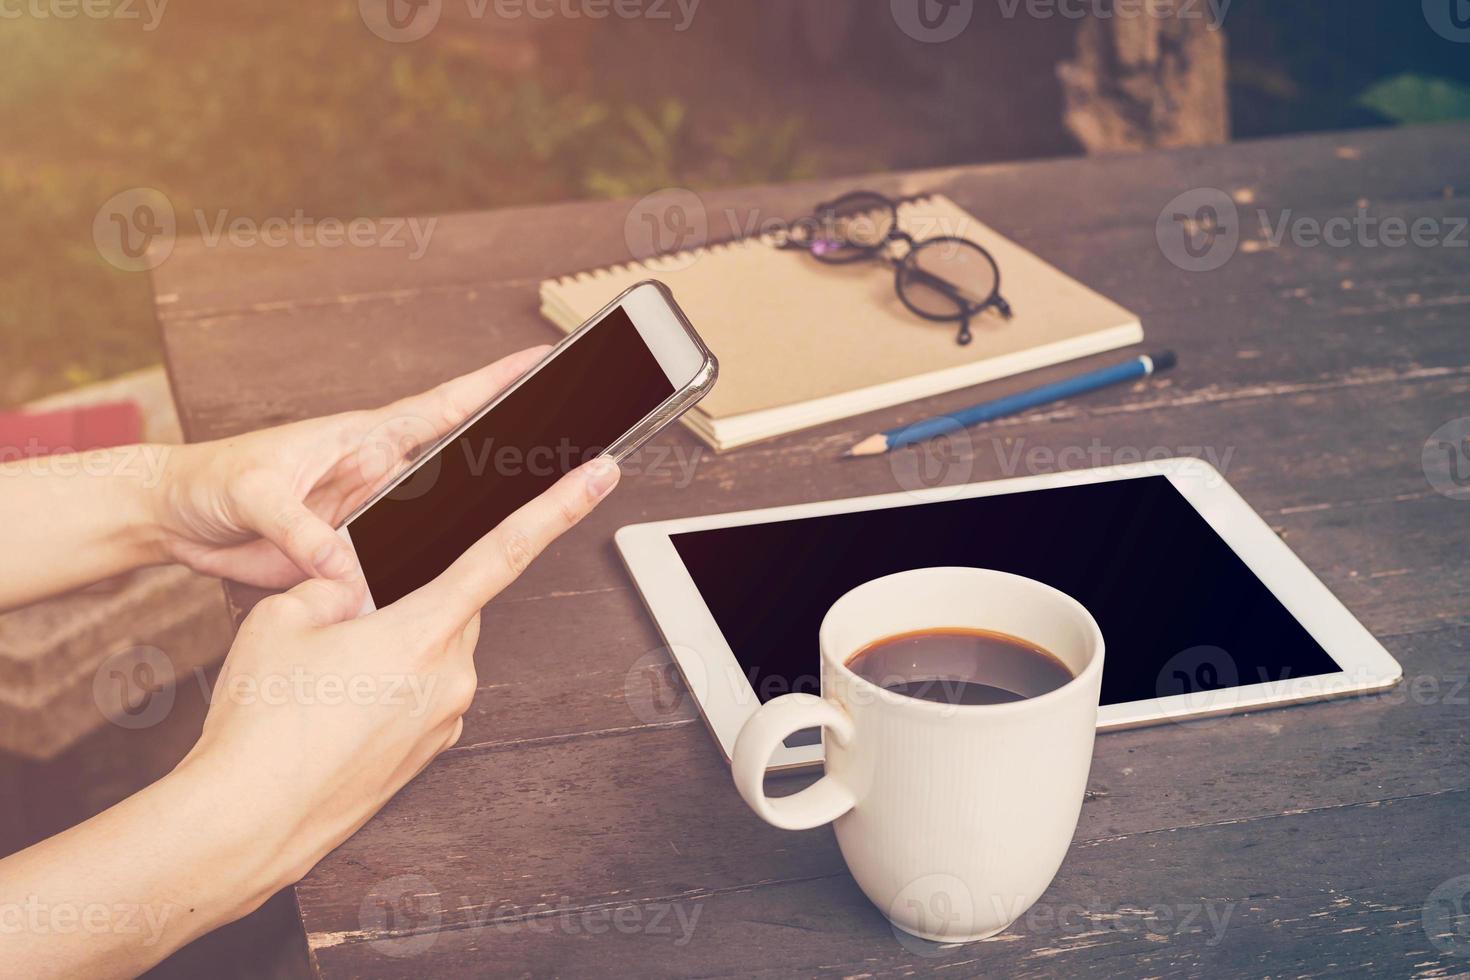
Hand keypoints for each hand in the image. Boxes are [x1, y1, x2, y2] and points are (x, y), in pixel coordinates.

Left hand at [153, 345, 550, 592]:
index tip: (538, 361)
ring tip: (516, 526)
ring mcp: (371, 515)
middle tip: (564, 449)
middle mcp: (378, 474)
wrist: (178, 519)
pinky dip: (422, 575)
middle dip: (508, 454)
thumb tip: (340, 564)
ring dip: (468, 526)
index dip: (493, 383)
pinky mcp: (354, 554)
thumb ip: (298, 528)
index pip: (443, 406)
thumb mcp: (253, 494)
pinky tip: (441, 589)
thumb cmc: (212, 480)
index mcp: (363, 439)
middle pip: (460, 463)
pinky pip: (400, 564)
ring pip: (438, 521)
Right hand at [181, 453, 620, 883]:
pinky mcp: (429, 752)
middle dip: (410, 597)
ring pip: (435, 652)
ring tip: (326, 676)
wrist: (248, 821)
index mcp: (425, 631)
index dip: (559, 506)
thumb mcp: (283, 616)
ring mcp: (444, 719)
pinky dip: (390, 687)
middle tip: (346, 617)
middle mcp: (452, 676)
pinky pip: (423, 695)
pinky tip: (335, 707)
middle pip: (454, 604)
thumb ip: (332, 581)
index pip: (506, 550)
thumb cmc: (262, 723)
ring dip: (396, 646)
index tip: (600, 476)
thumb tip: (353, 585)